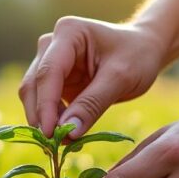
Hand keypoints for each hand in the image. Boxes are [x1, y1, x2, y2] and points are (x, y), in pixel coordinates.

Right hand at [20, 17, 164, 138]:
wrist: (144, 49)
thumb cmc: (137, 55)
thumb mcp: (121, 78)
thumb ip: (93, 104)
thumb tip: (67, 133)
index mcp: (68, 33)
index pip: (48, 73)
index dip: (46, 105)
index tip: (50, 134)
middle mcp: (51, 44)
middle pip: (34, 84)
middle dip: (41, 115)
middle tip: (53, 145)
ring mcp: (49, 61)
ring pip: (33, 95)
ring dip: (43, 120)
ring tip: (62, 142)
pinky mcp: (54, 79)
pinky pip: (44, 103)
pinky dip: (51, 120)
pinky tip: (65, 135)